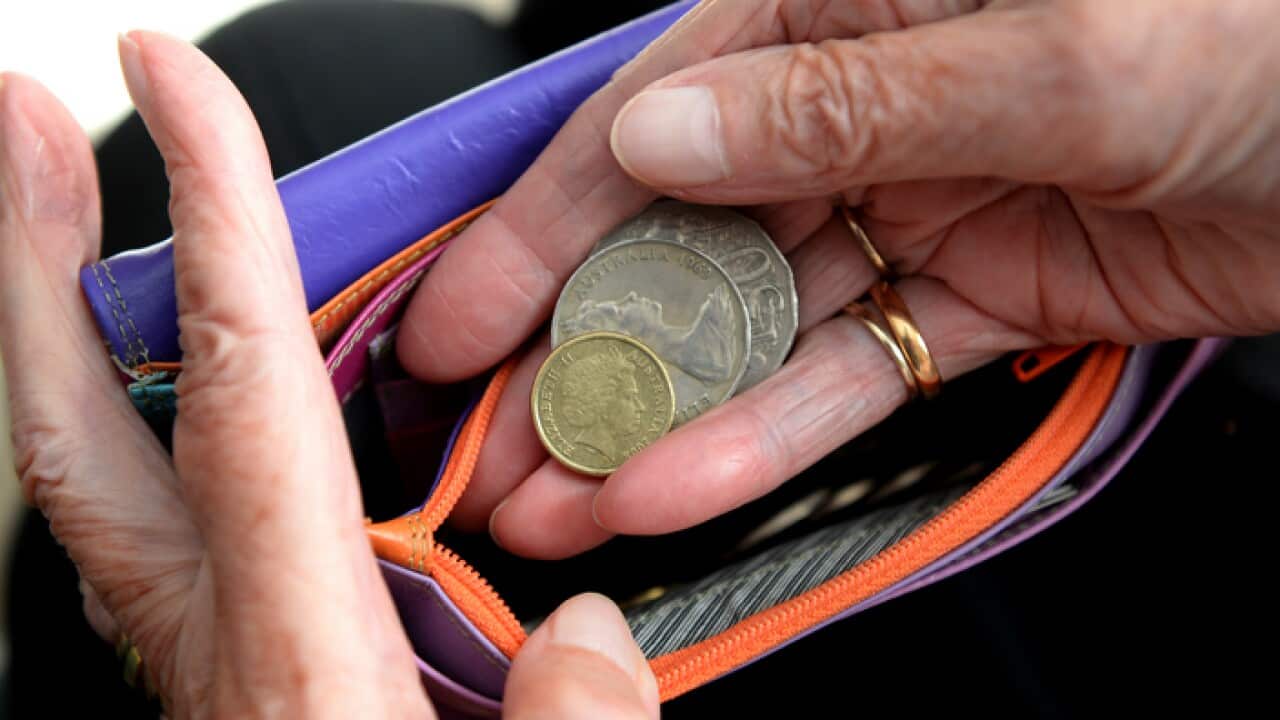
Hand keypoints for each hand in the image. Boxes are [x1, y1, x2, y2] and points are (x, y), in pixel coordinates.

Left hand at [0, 35, 655, 718]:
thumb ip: (570, 718)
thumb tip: (585, 628)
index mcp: (301, 666)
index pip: (246, 389)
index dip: (215, 213)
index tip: (175, 87)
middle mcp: (220, 655)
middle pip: (86, 426)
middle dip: (43, 261)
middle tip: (28, 135)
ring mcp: (209, 671)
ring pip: (107, 478)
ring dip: (93, 339)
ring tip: (101, 241)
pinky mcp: (233, 692)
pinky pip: (164, 535)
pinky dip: (163, 440)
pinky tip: (219, 423)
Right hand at [397, 0, 1279, 558]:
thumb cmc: (1267, 23)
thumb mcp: (1055, 45)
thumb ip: (845, 102)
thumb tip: (664, 130)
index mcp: (848, 2)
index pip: (653, 118)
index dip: (539, 227)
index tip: (455, 317)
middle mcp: (859, 104)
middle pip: (679, 238)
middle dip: (575, 346)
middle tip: (488, 440)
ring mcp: (911, 206)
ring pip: (755, 326)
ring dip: (656, 417)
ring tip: (562, 500)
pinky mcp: (969, 297)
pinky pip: (853, 375)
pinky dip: (770, 436)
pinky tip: (682, 485)